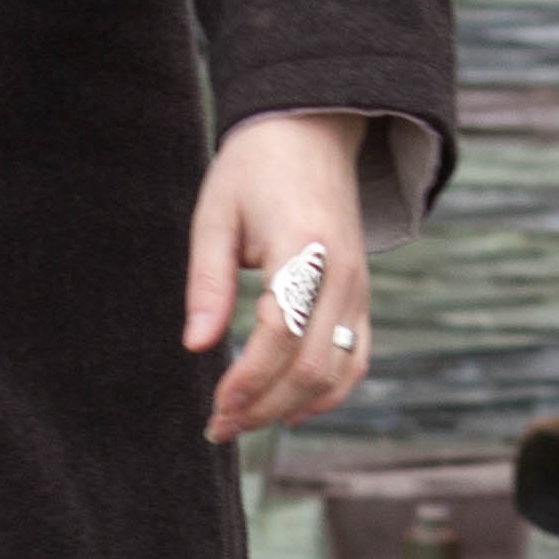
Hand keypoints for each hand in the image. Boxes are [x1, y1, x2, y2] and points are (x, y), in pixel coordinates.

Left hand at [188, 110, 375, 441]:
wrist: (311, 132)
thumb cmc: (255, 169)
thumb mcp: (215, 216)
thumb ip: (208, 283)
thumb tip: (197, 346)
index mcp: (305, 248)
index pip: (282, 335)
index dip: (248, 381)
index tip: (214, 407)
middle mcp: (342, 273)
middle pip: (313, 367)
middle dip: (264, 407)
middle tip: (218, 426)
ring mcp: (359, 286)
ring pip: (339, 372)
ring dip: (292, 407)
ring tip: (245, 420)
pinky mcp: (361, 295)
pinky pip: (356, 358)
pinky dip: (329, 393)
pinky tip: (292, 409)